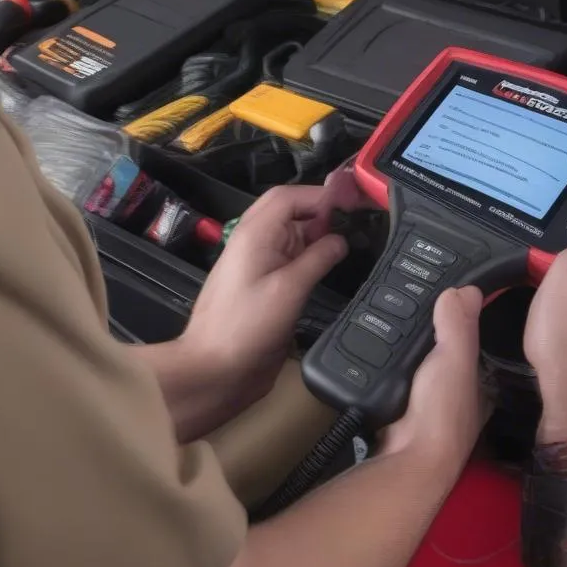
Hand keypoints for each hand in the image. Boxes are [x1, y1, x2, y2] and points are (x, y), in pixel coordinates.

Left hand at [183, 169, 370, 406]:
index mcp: (255, 233)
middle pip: (289, 210)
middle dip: (320, 211)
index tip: (352, 205)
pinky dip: (309, 254)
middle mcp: (254, 242)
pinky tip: (328, 264)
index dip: (320, 196)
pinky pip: (288, 257)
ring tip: (347, 240)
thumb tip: (341, 239)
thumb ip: (317, 259)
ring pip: (290, 234)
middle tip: (352, 222)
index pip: (289, 196)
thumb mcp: (289, 289)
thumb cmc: (246, 328)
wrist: (214, 370)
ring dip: (316, 233)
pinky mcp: (263, 284)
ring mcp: (257, 263)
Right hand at [380, 286, 486, 486]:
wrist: (408, 457)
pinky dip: (391, 372)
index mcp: (481, 386)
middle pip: (446, 360)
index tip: (448, 303)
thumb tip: (465, 289)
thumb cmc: (442, 411)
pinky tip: (379, 356)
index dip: (465, 327)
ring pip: (421, 373)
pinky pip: (398, 384)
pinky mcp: (402, 418)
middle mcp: (459, 401)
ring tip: (392, 325)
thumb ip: (459, 325)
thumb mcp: (455, 357)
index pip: (476, 347)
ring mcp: (429, 412)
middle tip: (413, 309)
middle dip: (433, 341)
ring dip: (410, 357)